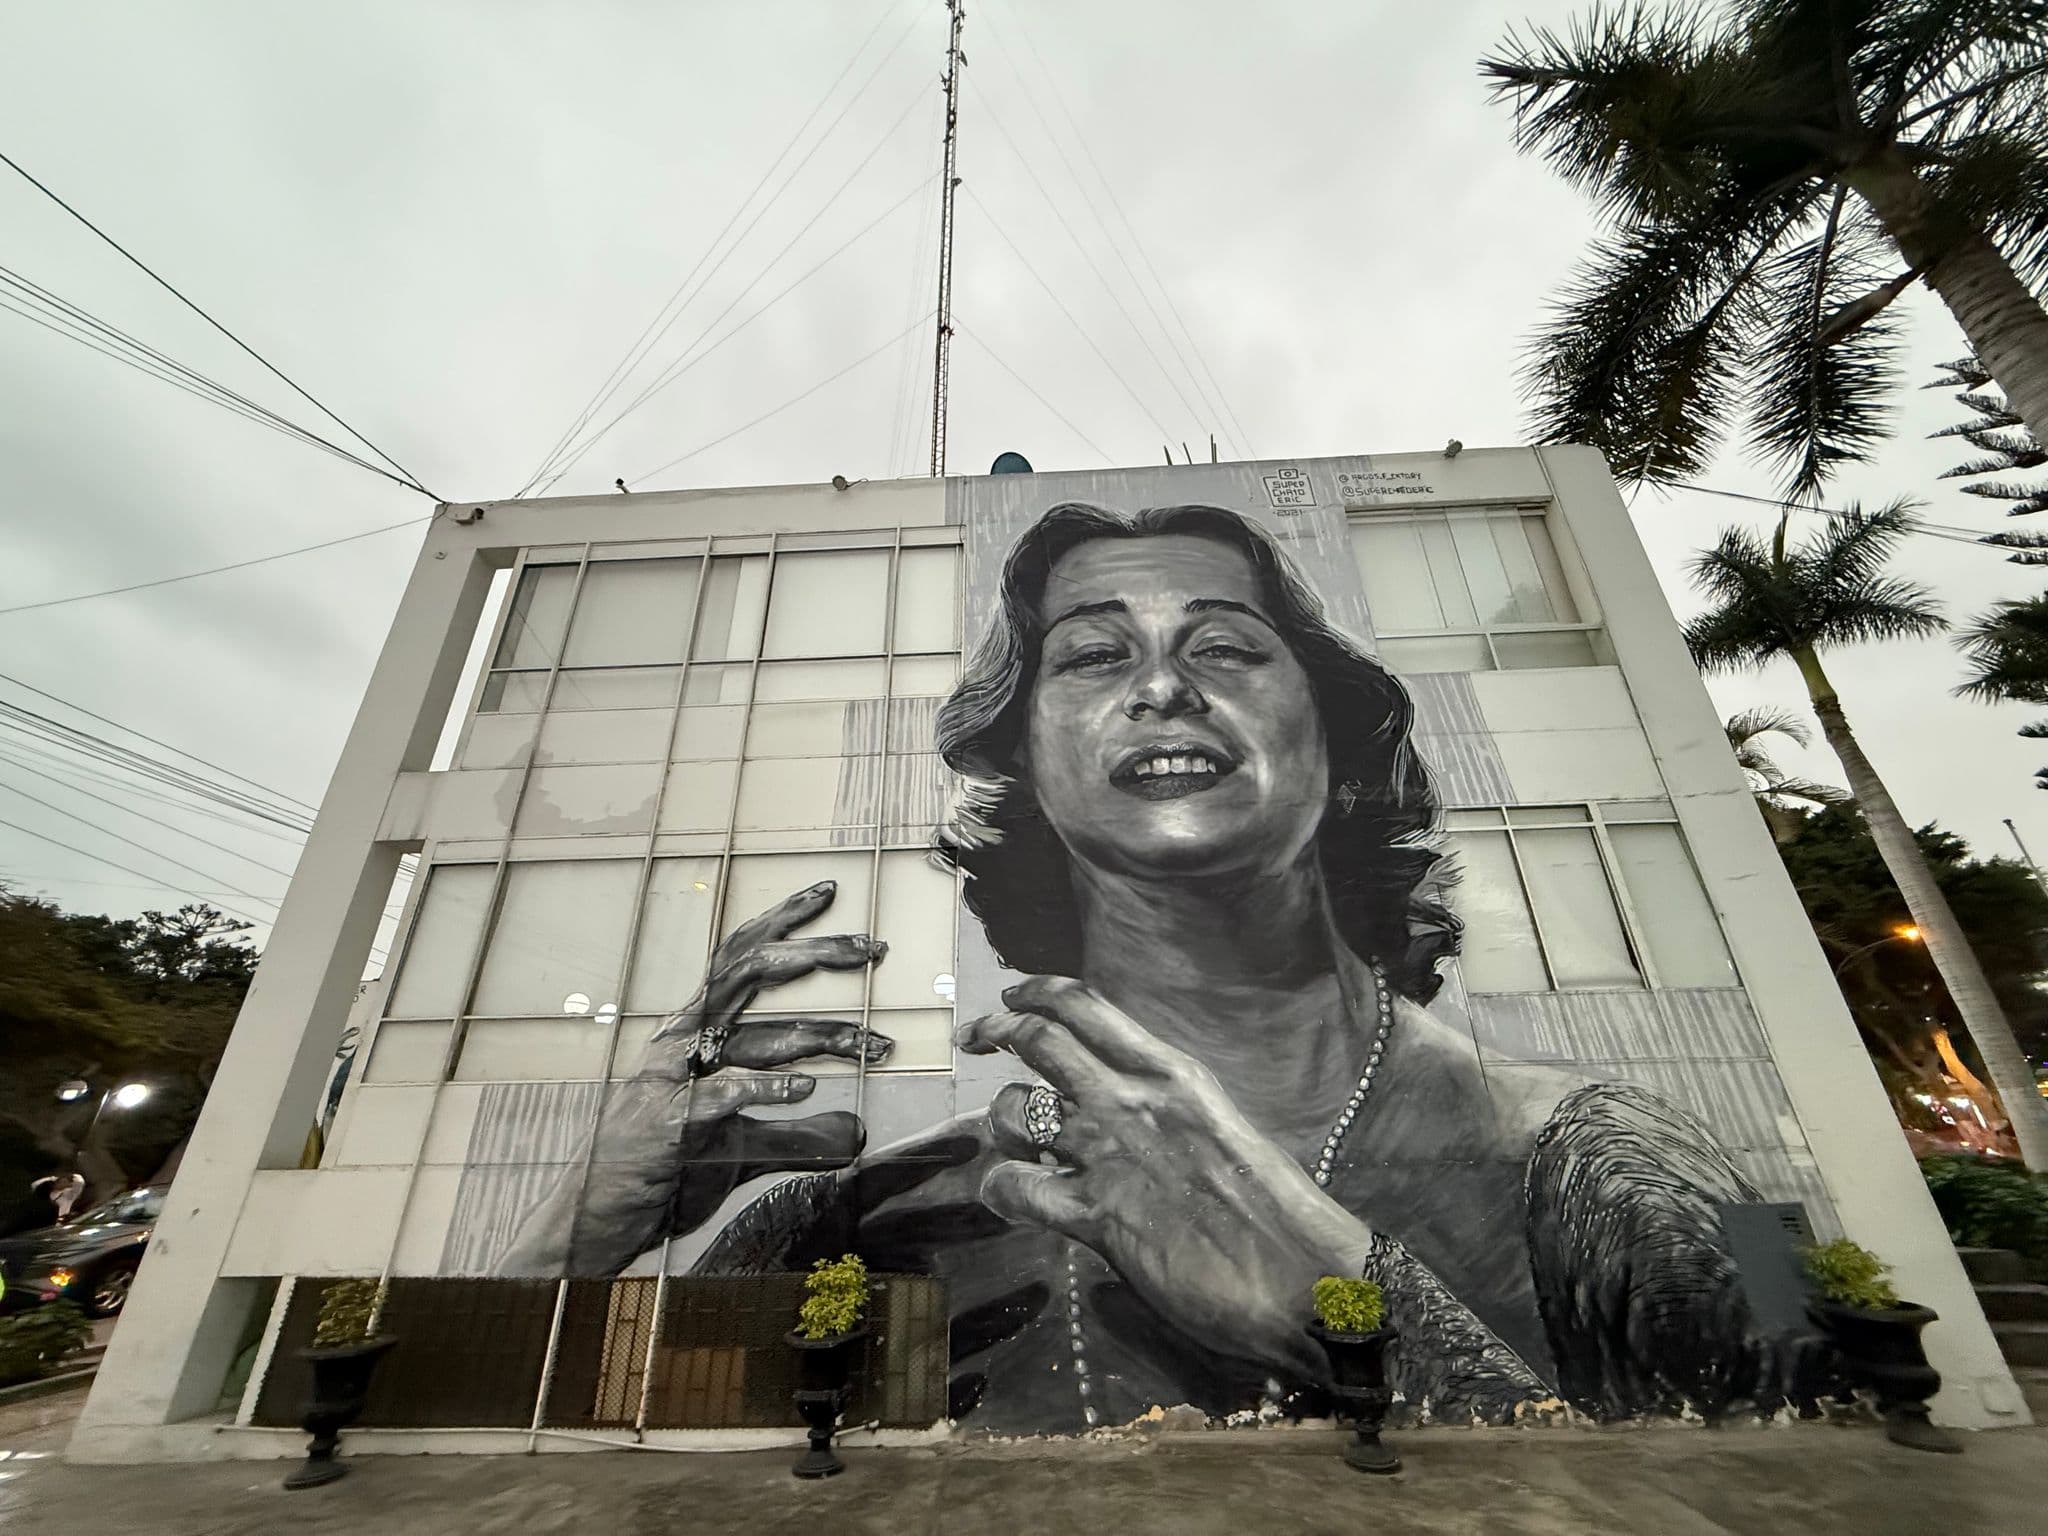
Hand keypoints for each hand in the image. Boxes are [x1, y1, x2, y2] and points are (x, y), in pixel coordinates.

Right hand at [501, 880, 889, 1275]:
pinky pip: (720, 1097)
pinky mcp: (667, 1127)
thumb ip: (798, 1137)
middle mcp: (680, 1041)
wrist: (595, 1223)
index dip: (782, 919)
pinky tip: (805, 1089)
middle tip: (874, 949)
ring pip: (748, 1035)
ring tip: (872, 1043)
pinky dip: (765, 1090)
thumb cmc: (665, 1174)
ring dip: (818, 1037)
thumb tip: (855, 1133)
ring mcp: (670, 1081)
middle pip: (749, 974)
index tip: (830, 891)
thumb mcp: (741, 1150)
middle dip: (816, 954)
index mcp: (693, 1032)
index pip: (739, 957)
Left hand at [959, 975, 1372, 1377]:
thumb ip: (1173, 1118)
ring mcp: (1111, 1156)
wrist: (1305, 1276)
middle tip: (975, 1038)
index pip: (1088, 1007)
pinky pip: (1017, 1188)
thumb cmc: (1277, 1213)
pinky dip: (1000, 1189)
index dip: (1036, 994)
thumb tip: (1138, 1122)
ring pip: (1014, 1110)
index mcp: (1175, 1075)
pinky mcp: (1097, 1217)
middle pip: (1039, 1039)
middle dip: (996, 1031)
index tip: (1010, 996)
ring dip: (997, 1123)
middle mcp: (1135, 1102)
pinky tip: (1011, 1197)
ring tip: (1008, 1142)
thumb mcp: (1224, 1132)